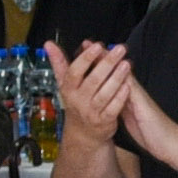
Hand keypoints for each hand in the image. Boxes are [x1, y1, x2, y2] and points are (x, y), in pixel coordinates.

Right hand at [49, 40, 140, 159]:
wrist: (82, 132)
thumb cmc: (76, 102)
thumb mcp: (64, 83)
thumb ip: (59, 62)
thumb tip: (48, 44)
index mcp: (68, 89)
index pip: (74, 72)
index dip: (86, 58)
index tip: (97, 46)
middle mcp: (78, 100)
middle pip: (92, 80)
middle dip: (107, 63)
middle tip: (119, 49)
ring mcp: (91, 112)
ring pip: (104, 94)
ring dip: (116, 78)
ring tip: (126, 63)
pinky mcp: (104, 121)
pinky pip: (113, 108)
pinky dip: (121, 96)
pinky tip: (128, 84)